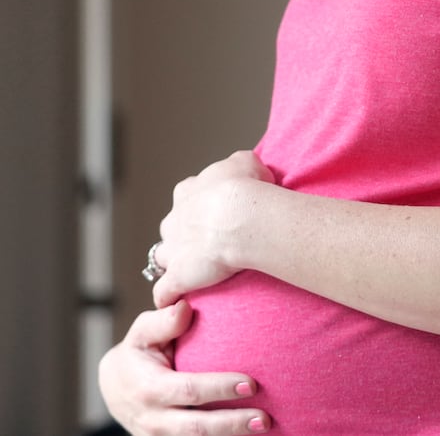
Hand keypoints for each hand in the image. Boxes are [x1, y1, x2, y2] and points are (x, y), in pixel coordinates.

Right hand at [98, 300, 270, 434]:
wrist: (114, 390)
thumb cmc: (137, 354)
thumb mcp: (141, 334)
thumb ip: (162, 322)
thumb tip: (185, 307)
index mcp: (149, 388)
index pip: (189, 390)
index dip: (219, 389)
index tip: (251, 383)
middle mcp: (153, 419)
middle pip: (197, 427)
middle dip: (232, 423)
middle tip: (264, 418)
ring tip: (263, 429)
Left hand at [153, 151, 274, 307]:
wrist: (239, 215)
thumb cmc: (246, 187)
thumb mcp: (247, 162)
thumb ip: (241, 164)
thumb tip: (247, 167)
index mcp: (187, 193)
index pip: (185, 198)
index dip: (199, 206)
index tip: (216, 213)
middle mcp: (174, 220)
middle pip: (172, 230)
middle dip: (184, 237)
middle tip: (209, 244)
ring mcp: (173, 250)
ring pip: (164, 260)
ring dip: (174, 266)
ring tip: (193, 276)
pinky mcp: (177, 278)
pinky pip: (165, 293)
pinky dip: (169, 298)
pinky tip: (178, 305)